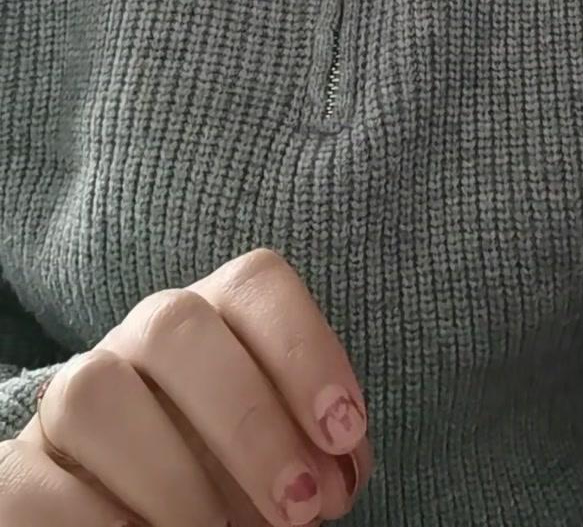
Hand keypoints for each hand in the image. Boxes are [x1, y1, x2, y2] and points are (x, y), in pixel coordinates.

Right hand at [0, 248, 373, 524]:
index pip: (254, 284)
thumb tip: (338, 476)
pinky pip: (36, 480)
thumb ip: (310, 456)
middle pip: (178, 324)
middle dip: (248, 418)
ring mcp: (71, 397)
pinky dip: (100, 521)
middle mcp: (139, 340)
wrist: (134, 517)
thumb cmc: (226, 483)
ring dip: (169, 475)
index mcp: (214, 319)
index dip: (304, 349)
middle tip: (299, 504)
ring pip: (96, 390)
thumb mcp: (278, 464)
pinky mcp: (20, 470)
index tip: (345, 432)